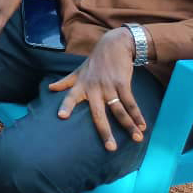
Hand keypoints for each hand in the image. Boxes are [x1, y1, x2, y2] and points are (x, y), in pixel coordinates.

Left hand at [49, 28, 145, 150]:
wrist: (114, 45)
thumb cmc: (95, 62)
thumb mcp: (78, 70)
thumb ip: (66, 82)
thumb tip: (50, 88)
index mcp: (81, 85)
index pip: (70, 96)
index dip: (66, 106)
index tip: (61, 116)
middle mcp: (94, 88)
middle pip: (98, 113)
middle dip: (105, 131)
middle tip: (110, 148)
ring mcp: (109, 86)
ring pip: (119, 110)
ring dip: (129, 125)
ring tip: (137, 138)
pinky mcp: (122, 83)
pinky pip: (130, 102)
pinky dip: (137, 114)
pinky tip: (143, 125)